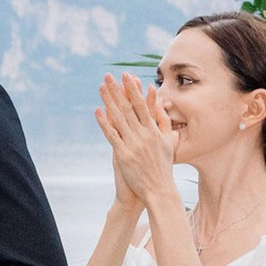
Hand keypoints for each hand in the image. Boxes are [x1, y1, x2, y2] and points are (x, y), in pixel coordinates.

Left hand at [94, 71, 177, 208]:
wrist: (159, 190)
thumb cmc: (163, 167)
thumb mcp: (168, 142)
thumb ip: (164, 123)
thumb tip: (160, 105)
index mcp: (153, 131)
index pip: (142, 105)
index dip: (133, 89)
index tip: (126, 76)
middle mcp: (143, 135)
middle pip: (128, 108)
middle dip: (117, 90)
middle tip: (108, 75)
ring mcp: (133, 144)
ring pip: (118, 118)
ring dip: (109, 101)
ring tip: (101, 87)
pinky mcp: (123, 155)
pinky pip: (112, 136)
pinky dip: (104, 123)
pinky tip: (97, 111)